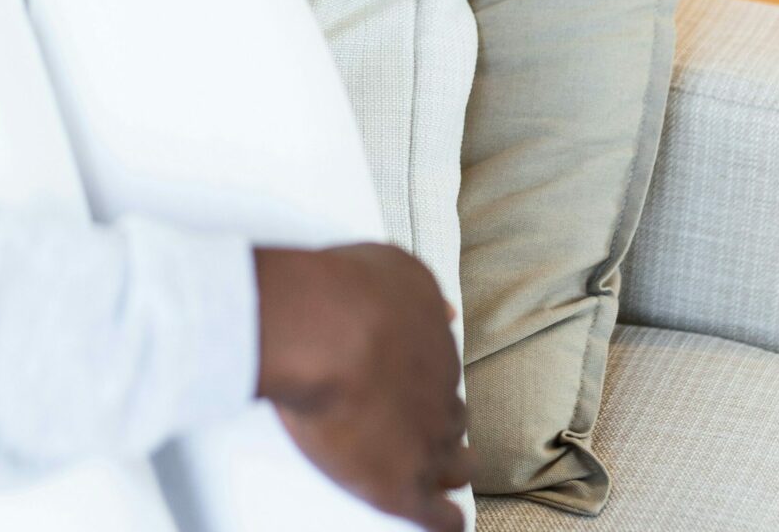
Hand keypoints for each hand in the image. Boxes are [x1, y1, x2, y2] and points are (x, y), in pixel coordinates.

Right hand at [254, 244, 472, 530]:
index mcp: (438, 352)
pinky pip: (434, 515)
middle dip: (443, 426)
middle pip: (453, 421)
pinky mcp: (399, 486)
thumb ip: (422, 296)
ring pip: (453, 467)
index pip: (443, 376)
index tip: (418, 386)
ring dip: (451, 472)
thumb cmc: (347, 293)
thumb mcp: (397, 271)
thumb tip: (445, 311)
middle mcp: (440, 399)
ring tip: (447, 480)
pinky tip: (448, 524)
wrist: (325, 333)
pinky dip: (444, 521)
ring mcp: (424, 445)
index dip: (430, 384)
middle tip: (428, 430)